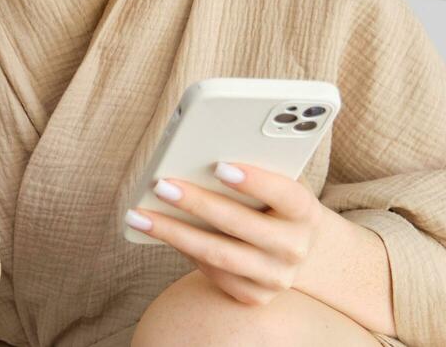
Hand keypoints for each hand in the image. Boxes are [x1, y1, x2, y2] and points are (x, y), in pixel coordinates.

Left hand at [124, 162, 350, 306]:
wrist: (295, 248)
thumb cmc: (275, 201)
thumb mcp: (278, 181)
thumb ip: (255, 166)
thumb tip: (203, 149)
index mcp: (305, 212)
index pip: (285, 194)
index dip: (255, 181)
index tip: (219, 166)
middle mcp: (295, 248)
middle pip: (241, 225)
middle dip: (198, 204)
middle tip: (162, 186)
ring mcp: (275, 278)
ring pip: (219, 255)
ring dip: (175, 233)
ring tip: (141, 215)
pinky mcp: (255, 296)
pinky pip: (212, 273)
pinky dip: (183, 250)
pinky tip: (159, 232)